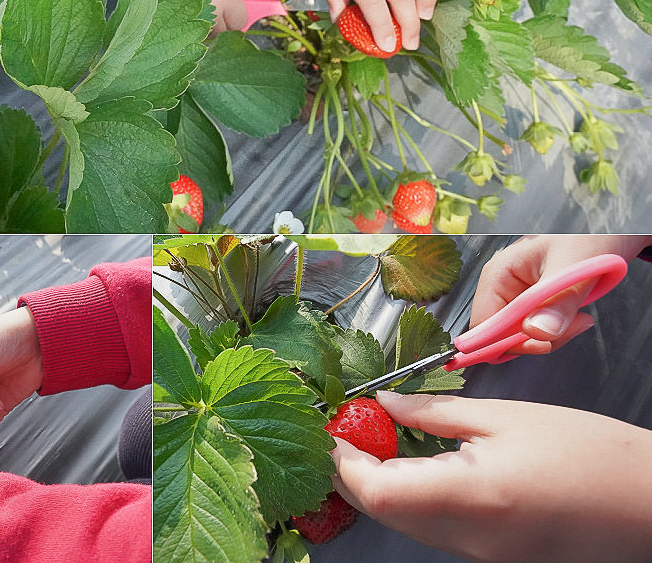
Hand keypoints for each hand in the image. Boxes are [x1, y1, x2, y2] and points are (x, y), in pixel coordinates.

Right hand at [104, 0, 252, 31]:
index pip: (241, 18)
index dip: (234, 9)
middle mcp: (209, 16)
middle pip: (223, 31)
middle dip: (217, 17)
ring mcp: (185, 29)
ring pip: (201, 36)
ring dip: (197, 24)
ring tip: (181, 1)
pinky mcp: (164, 34)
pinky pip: (181, 38)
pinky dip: (178, 30)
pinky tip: (166, 9)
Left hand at [333, 391, 651, 562]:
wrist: (651, 507)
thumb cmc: (587, 453)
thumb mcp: (504, 417)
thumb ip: (434, 413)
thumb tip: (383, 403)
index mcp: (469, 496)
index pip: (374, 490)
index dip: (340, 460)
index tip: (329, 426)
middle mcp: (467, 539)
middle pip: (382, 512)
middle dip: (350, 473)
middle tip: (343, 427)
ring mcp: (480, 556)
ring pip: (403, 524)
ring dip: (376, 485)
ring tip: (371, 437)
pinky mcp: (492, 558)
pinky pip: (431, 529)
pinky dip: (408, 498)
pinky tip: (409, 462)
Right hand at [471, 235, 648, 354]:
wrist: (606, 230)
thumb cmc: (587, 236)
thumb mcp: (574, 266)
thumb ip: (557, 301)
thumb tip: (536, 333)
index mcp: (498, 274)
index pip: (483, 324)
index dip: (506, 343)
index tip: (541, 345)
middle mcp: (502, 288)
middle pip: (502, 336)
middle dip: (538, 340)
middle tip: (572, 324)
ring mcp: (518, 298)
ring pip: (522, 338)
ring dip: (553, 337)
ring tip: (579, 317)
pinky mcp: (535, 306)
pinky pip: (538, 333)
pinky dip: (558, 332)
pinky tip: (577, 317)